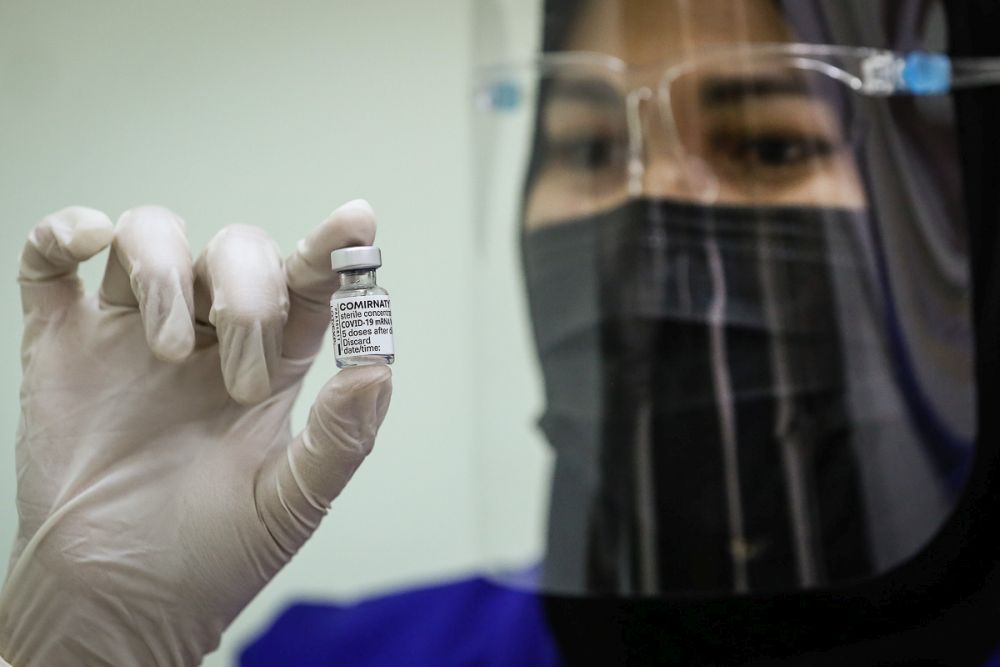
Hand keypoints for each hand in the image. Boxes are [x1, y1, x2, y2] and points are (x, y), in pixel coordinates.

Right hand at [0, 202, 391, 665]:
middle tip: (239, 381)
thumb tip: (377, 368)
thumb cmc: (212, 557)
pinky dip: (66, 231)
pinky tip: (89, 240)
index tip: (356, 221)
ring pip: (152, 237)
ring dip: (168, 274)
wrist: (118, 600)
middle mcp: (207, 336)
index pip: (307, 284)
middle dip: (248, 295)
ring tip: (168, 353)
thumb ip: (340, 438)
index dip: (331, 248)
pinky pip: (52, 263)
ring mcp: (132, 335)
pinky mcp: (63, 345)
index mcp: (270, 364)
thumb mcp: (292, 505)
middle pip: (235, 250)